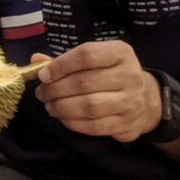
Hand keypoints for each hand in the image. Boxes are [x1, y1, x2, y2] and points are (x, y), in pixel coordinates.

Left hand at [33, 41, 161, 142]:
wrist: (144, 99)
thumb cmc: (110, 74)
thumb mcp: (93, 60)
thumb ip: (64, 60)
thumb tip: (35, 60)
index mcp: (120, 52)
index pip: (87, 55)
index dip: (61, 65)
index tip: (43, 74)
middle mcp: (130, 75)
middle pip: (85, 82)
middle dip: (56, 89)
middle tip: (42, 93)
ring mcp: (131, 101)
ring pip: (89, 106)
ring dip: (62, 107)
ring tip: (50, 106)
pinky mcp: (127, 124)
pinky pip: (94, 126)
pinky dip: (73, 123)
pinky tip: (63, 117)